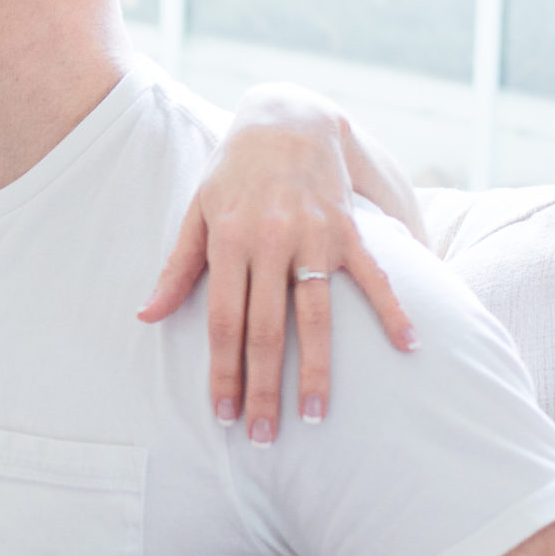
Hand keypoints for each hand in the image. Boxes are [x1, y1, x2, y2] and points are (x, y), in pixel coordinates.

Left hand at [138, 86, 415, 441]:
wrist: (286, 119)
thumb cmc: (232, 171)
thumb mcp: (196, 211)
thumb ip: (177, 268)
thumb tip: (146, 316)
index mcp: (230, 241)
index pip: (225, 322)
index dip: (223, 372)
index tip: (223, 415)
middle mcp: (272, 242)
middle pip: (267, 331)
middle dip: (264, 388)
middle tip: (263, 436)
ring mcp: (316, 237)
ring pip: (316, 317)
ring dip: (318, 371)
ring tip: (316, 416)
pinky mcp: (350, 231)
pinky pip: (374, 277)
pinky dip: (392, 311)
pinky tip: (408, 347)